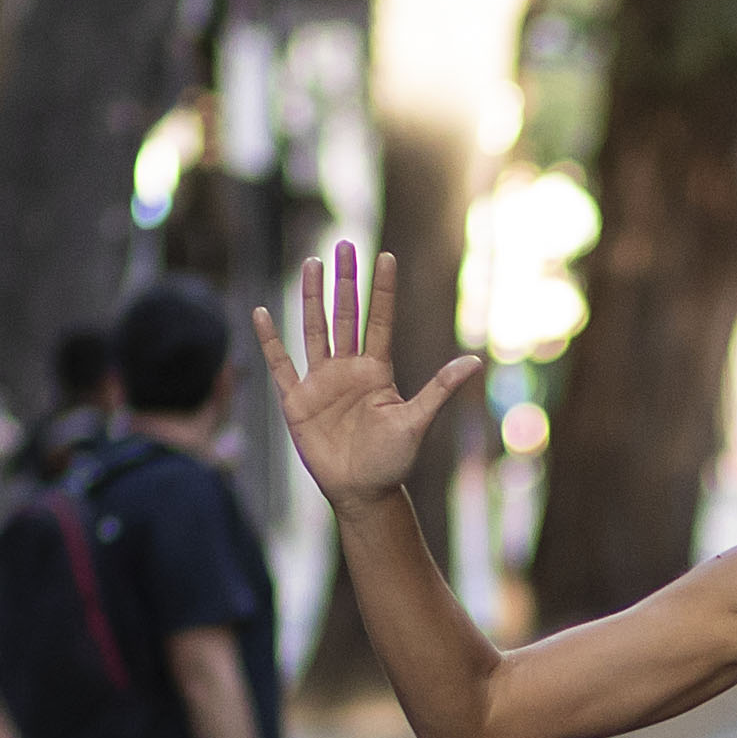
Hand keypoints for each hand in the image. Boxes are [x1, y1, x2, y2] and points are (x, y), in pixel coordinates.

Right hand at [252, 246, 481, 504]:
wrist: (363, 492)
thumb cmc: (393, 461)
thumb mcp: (417, 421)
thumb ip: (439, 389)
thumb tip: (475, 362)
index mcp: (377, 371)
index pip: (379, 320)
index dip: (382, 290)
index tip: (386, 256)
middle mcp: (348, 369)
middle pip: (345, 316)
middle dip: (345, 281)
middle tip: (343, 245)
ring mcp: (321, 382)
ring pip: (315, 330)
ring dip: (312, 298)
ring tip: (312, 264)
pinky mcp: (298, 401)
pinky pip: (280, 365)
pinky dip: (270, 341)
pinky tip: (261, 313)